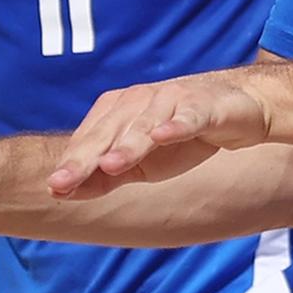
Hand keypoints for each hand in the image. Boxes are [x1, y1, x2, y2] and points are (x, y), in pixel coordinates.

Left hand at [48, 72, 274, 199]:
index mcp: (119, 110)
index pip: (90, 138)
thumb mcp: (141, 163)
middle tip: (62, 181)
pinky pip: (188, 116)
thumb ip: (105, 176)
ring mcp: (172, 100)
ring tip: (109, 164)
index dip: (72, 162)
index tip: (54, 187)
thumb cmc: (182, 136)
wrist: (238, 111)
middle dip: (86, 156)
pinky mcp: (204, 105)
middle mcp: (141, 100)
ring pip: (146, 124)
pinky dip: (176, 125)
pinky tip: (163, 136)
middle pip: (110, 130)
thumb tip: (61, 192)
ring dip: (128, 144)